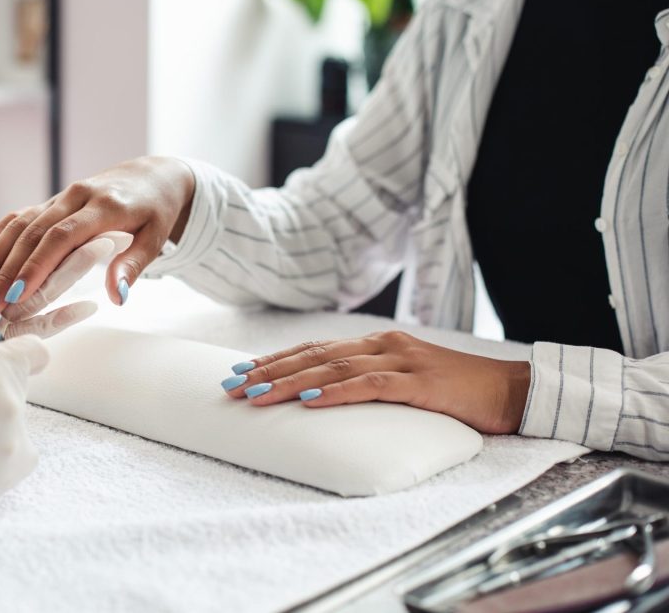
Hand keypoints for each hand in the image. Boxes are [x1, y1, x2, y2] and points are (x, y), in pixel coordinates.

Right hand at [0, 156, 194, 317]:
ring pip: (20, 223)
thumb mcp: (155, 239)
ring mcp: (61, 196)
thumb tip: (118, 297)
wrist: (153, 175)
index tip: (19, 293)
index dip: (39, 265)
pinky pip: (19, 216)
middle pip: (34, 231)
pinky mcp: (52, 200)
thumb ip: (133, 266)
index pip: (63, 237)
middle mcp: (77, 196)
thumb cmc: (157, 212)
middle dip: (8, 267)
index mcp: (104, 206)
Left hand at [223, 330, 530, 433]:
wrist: (512, 391)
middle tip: (232, 385)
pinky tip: (308, 399)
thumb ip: (371, 383)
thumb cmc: (457, 392)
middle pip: (314, 354)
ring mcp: (401, 359)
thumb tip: (327, 398)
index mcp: (378, 343)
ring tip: (255, 394)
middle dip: (268, 370)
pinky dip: (335, 391)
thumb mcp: (406, 383)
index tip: (241, 370)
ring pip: (332, 366)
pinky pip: (369, 385)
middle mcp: (383, 344)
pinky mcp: (418, 381)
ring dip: (289, 380)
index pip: (315, 348)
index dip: (276, 359)